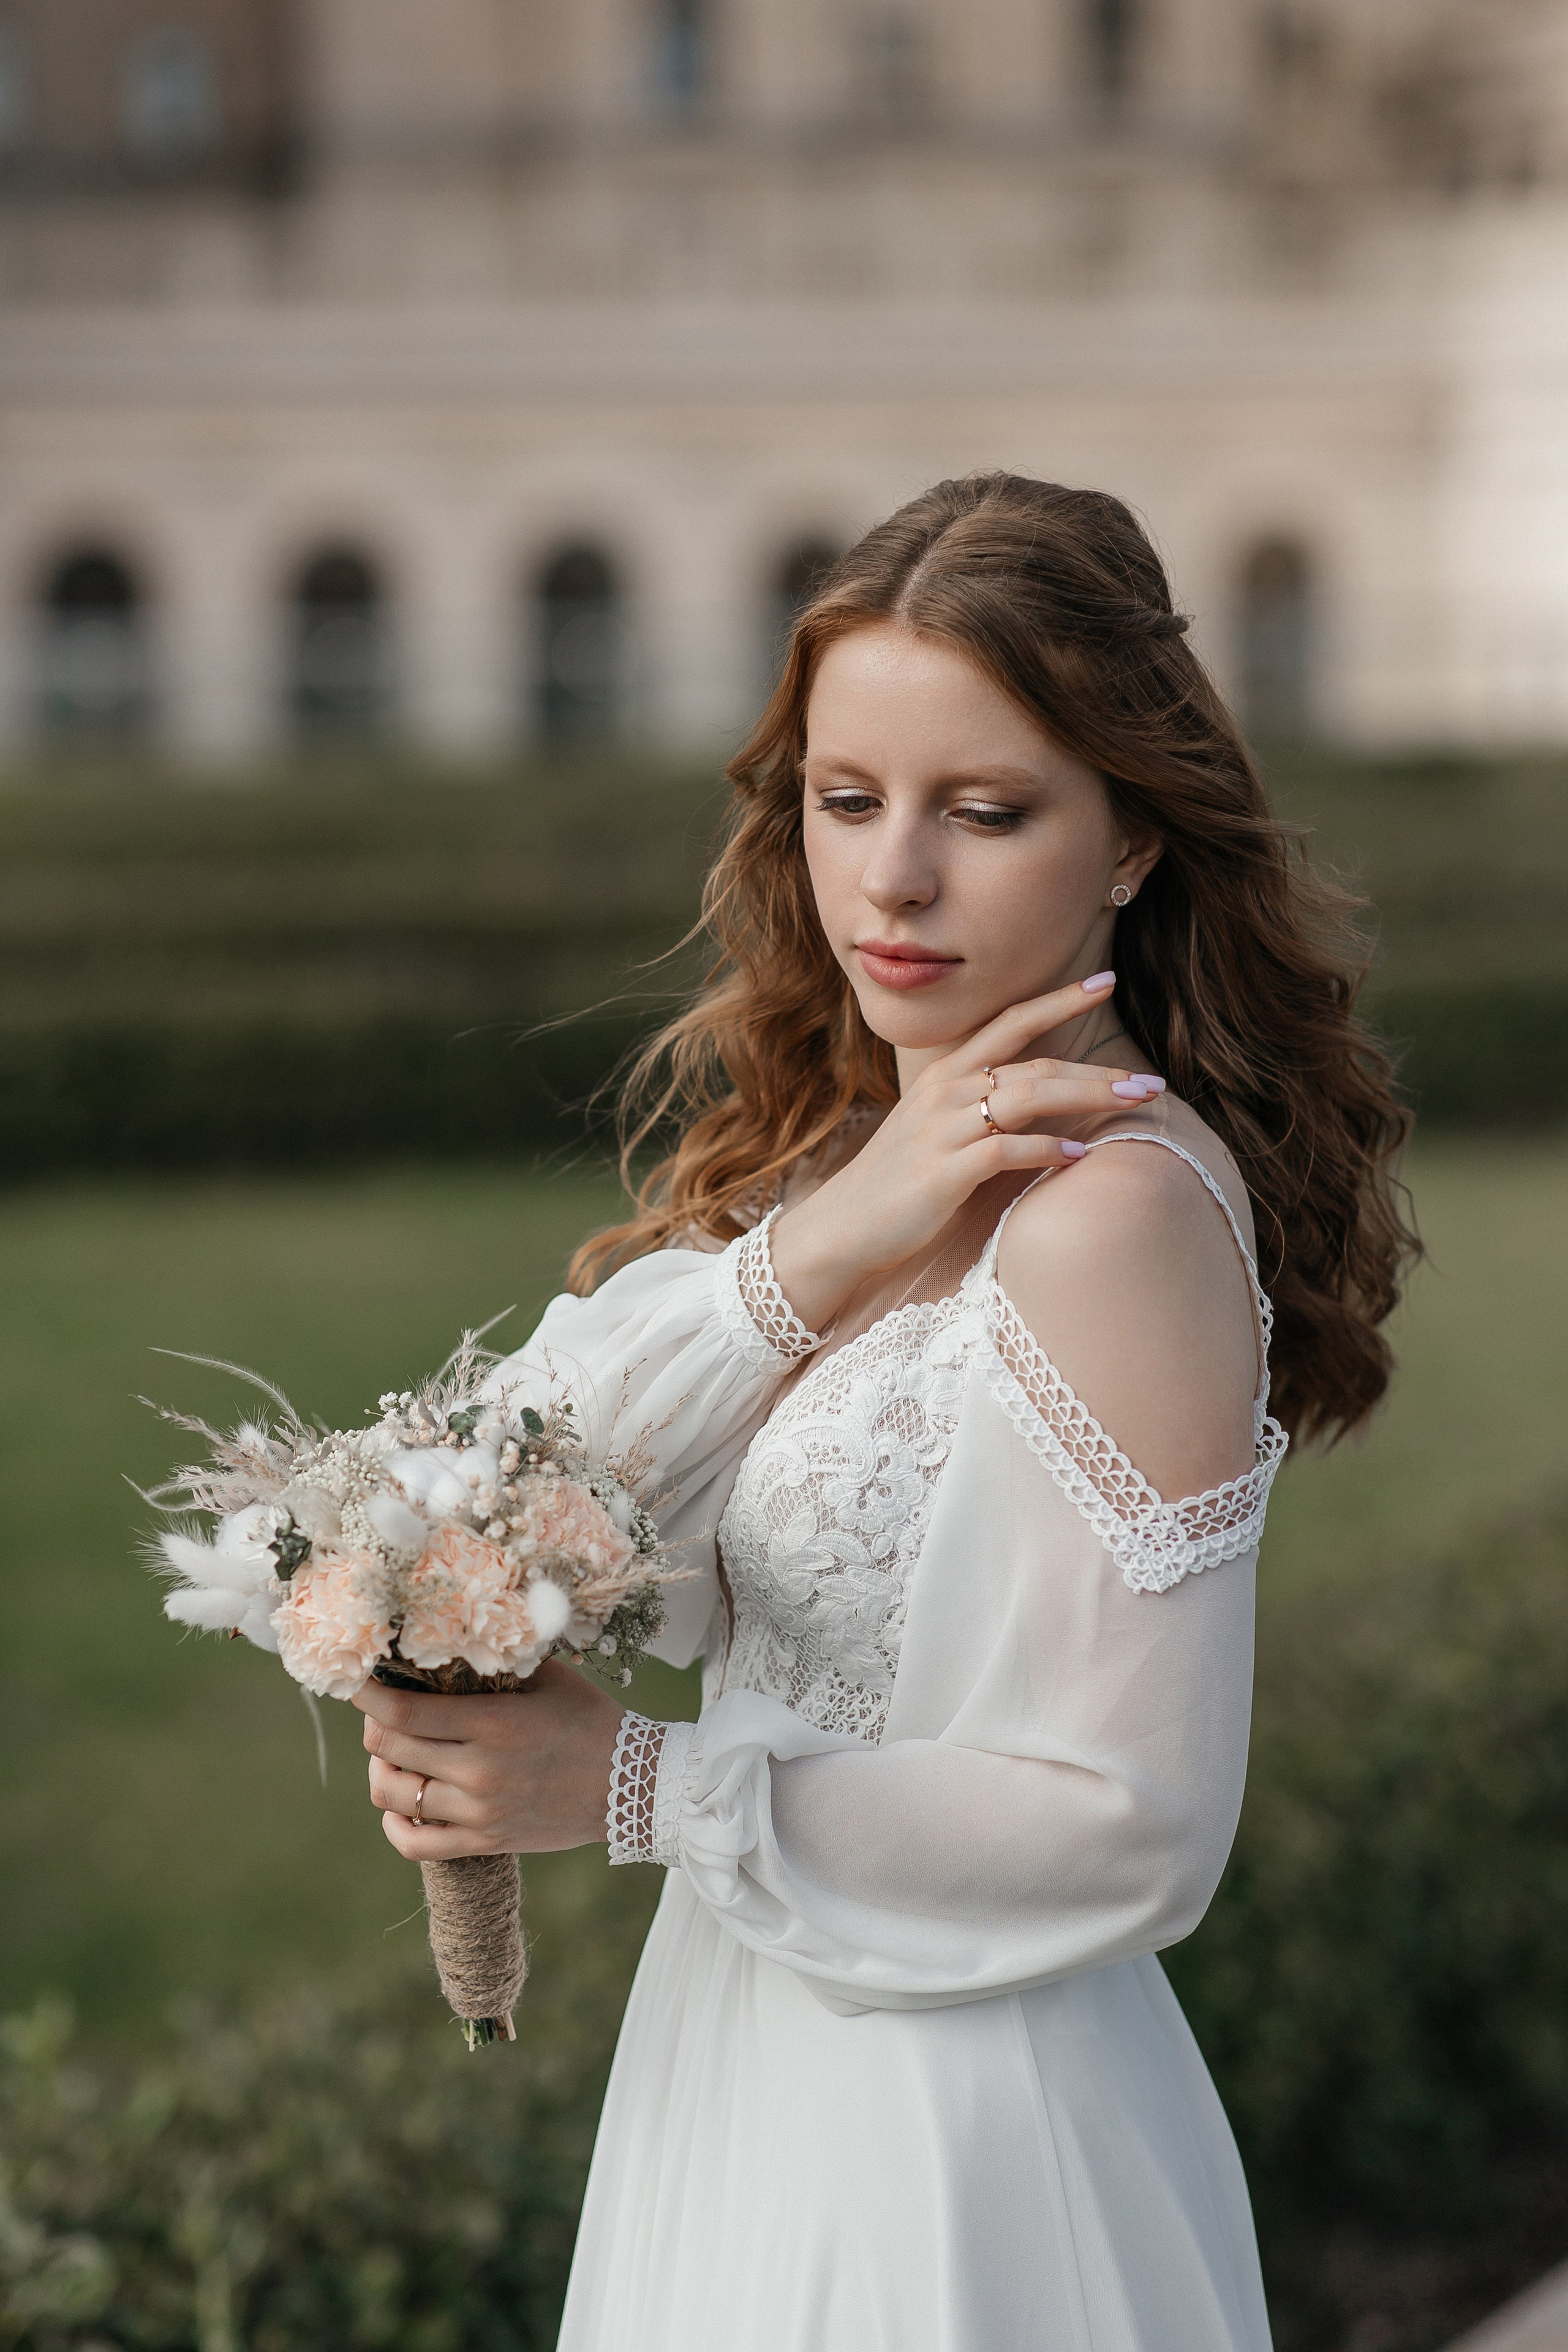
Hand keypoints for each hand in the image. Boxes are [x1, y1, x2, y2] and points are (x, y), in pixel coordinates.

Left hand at [353, 1659, 629, 1860]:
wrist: (632, 1784)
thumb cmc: (590, 1719)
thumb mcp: (548, 1677)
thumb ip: (497, 1662)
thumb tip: (448, 1638)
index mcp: (492, 1723)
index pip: (402, 1713)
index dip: (365, 1696)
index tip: (353, 1681)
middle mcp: (479, 1771)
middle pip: (388, 1752)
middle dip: (373, 1727)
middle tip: (382, 1712)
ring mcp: (480, 1813)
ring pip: (394, 1796)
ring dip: (381, 1772)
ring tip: (392, 1756)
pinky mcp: (486, 1842)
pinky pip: (416, 1845)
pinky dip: (395, 1825)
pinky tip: (400, 1805)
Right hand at [768, 974, 1165, 1333]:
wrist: (843, 1228)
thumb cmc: (899, 1182)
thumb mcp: (938, 1130)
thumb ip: (984, 1108)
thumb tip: (1044, 1097)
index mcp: (945, 1075)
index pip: (1009, 1024)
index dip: (1058, 1000)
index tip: (1106, 981)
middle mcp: (944, 1093)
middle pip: (1033, 1064)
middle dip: (1096, 1068)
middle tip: (1151, 1079)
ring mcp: (942, 1130)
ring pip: (1026, 1098)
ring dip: (1087, 1096)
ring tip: (1135, 1100)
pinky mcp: (942, 1172)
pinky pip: (1004, 1151)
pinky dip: (1045, 1150)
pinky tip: (1077, 1155)